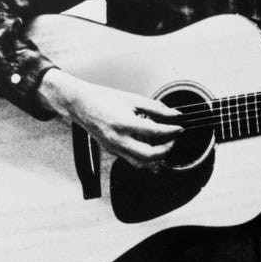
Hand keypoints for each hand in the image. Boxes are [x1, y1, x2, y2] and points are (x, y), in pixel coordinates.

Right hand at [38, 69, 182, 169]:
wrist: (81, 104)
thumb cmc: (104, 98)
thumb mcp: (132, 99)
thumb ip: (156, 108)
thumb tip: (174, 114)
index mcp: (124, 123)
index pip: (155, 132)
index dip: (171, 131)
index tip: (180, 128)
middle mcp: (118, 139)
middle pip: (150, 155)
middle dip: (166, 149)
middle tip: (173, 139)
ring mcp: (114, 148)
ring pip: (141, 163)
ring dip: (157, 158)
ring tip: (165, 147)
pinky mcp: (112, 151)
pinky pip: (132, 160)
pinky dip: (144, 158)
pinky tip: (152, 152)